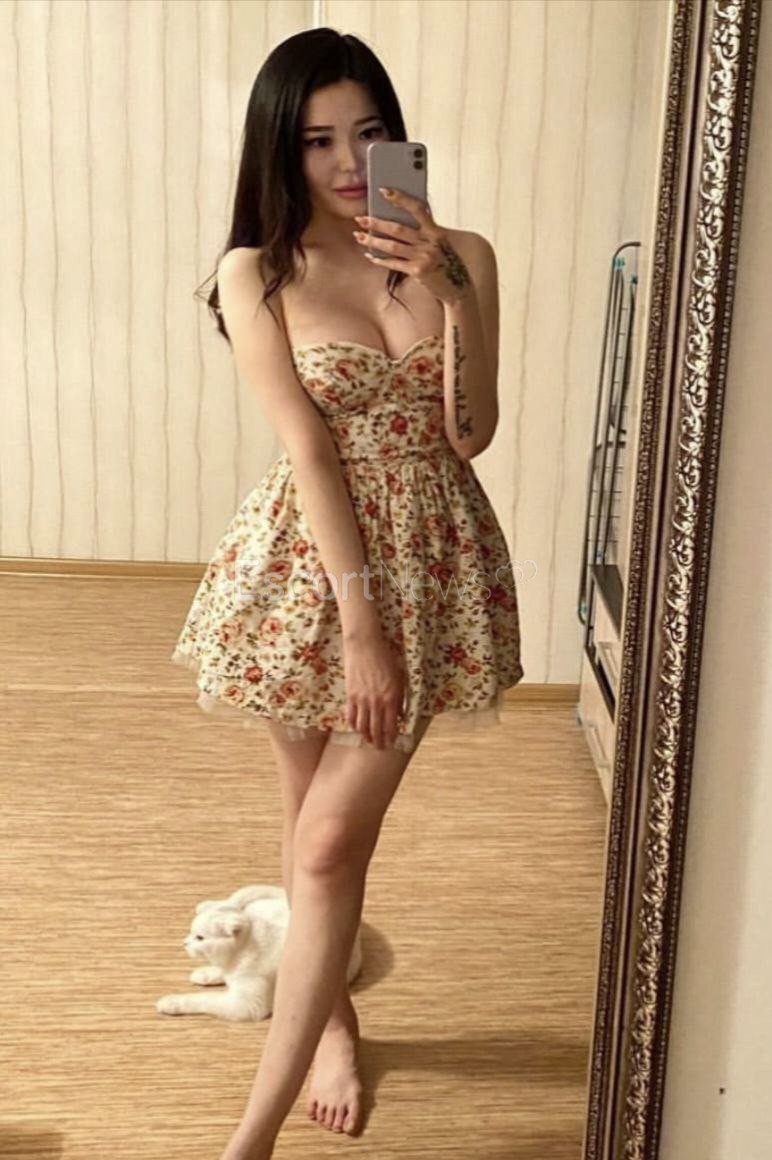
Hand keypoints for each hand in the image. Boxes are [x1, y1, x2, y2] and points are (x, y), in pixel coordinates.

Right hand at [342, 628, 405, 749]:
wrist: (365, 646)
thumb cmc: (385, 659)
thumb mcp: (399, 678)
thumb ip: (400, 698)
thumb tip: (399, 715)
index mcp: (391, 698)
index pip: (391, 725)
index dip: (390, 737)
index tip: (391, 743)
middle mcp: (376, 702)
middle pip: (376, 729)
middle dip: (378, 741)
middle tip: (380, 748)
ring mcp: (362, 700)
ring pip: (362, 726)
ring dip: (366, 736)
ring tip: (369, 740)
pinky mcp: (350, 695)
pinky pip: (351, 716)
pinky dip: (354, 725)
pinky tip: (357, 728)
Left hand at [353, 187, 471, 305]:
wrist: (458, 288)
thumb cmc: (446, 263)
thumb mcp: (439, 243)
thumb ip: (424, 232)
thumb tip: (397, 222)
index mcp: (436, 231)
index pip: (417, 208)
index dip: (400, 198)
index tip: (383, 191)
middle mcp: (430, 242)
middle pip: (398, 228)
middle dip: (377, 223)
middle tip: (360, 218)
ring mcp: (424, 257)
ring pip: (392, 246)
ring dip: (373, 241)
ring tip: (359, 236)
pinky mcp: (418, 271)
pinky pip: (394, 263)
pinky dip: (380, 260)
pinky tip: (370, 256)